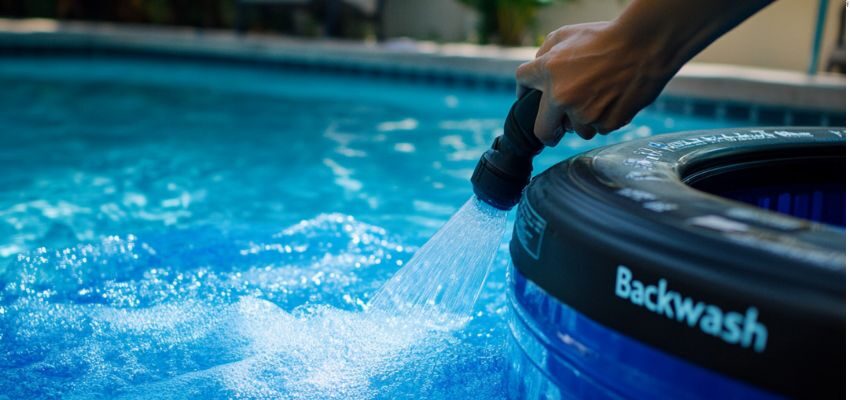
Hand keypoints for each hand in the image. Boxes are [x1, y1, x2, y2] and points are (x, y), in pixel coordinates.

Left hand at [516, 21, 674, 142]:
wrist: (646, 45)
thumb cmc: (608, 37)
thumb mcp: (568, 34)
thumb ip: (546, 51)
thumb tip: (537, 66)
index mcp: (548, 71)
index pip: (522, 82)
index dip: (524, 88)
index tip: (528, 95)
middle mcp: (562, 96)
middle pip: (543, 130)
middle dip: (548, 132)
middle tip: (554, 132)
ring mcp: (584, 113)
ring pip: (577, 130)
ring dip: (583, 120)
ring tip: (598, 100)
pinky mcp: (606, 123)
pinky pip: (600, 128)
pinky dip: (604, 118)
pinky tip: (614, 99)